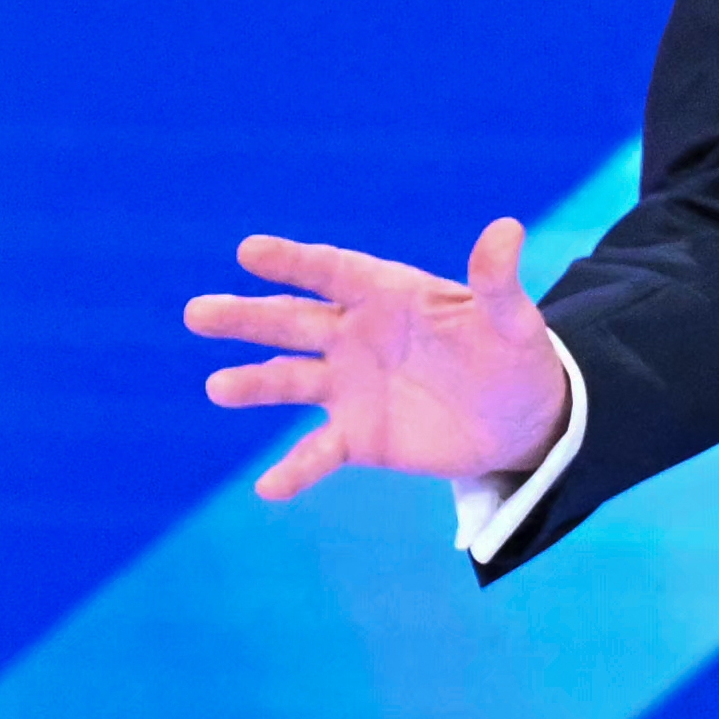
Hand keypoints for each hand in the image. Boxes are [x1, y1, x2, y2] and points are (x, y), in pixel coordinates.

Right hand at [188, 220, 569, 503]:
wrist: (521, 420)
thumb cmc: (514, 356)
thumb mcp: (512, 321)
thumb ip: (496, 282)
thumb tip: (506, 230)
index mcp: (388, 295)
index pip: (332, 272)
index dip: (293, 262)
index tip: (249, 251)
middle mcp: (356, 336)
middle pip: (293, 322)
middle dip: (247, 318)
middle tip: (198, 313)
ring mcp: (351, 387)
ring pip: (291, 381)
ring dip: (254, 384)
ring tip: (218, 387)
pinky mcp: (358, 435)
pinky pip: (317, 452)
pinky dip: (294, 470)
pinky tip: (268, 488)